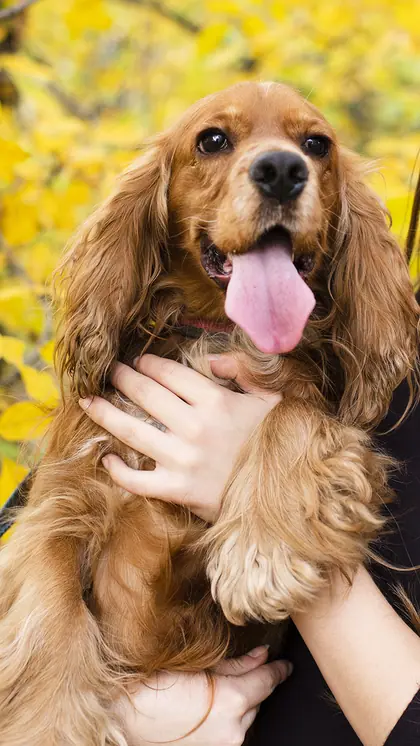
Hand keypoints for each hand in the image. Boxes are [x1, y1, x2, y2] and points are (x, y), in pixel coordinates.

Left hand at [79, 354, 279, 521]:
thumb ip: (245, 371)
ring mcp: (182, 460)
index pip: (171, 374)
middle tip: (109, 371)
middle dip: (122, 379)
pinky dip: (118, 470)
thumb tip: (213, 360)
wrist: (285, 497)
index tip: (139, 360)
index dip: (150, 363)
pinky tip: (107, 458)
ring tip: (88, 402)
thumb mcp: (272, 399)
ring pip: (132, 432)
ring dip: (106, 413)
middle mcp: (194, 428)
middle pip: (145, 395)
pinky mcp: (177, 490)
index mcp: (217, 402)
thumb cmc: (277, 444)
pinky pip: (137, 480)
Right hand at [115, 647, 291, 744]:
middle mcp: (233, 730)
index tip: (285, 664)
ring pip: (245, 718)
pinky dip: (228, 720)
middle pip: (256, 700)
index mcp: (231, 702)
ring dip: (239, 704)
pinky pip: (232, 732)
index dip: (278, 670)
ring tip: (211, 692)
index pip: (266, 682)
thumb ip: (235, 664)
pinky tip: (209, 709)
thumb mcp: (197, 666)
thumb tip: (262, 656)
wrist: (124, 717)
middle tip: (233, 672)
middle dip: (251, 685)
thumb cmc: (154, 687)